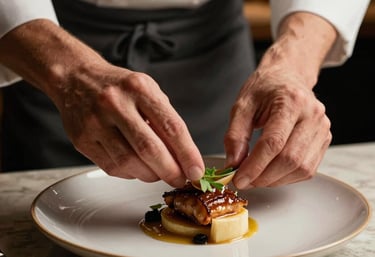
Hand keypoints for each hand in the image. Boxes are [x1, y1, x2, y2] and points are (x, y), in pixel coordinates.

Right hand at [0, 20, 204, 186]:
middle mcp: (115, 104)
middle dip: (171, 171)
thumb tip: (183, 157)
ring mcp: (95, 123)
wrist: (76, 78)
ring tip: (159, 173)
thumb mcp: (147, 90)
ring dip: (150, 175)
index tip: (197, 171)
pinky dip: (131, 173)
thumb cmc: (119, 87)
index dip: (188, 154)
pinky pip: (112, 167)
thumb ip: (165, 119)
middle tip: (181, 180)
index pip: (171, 127)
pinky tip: (137, 168)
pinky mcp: (82, 140)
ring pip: (129, 163)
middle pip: (150, 149)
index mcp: (139, 88)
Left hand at [225, 66, 330, 188]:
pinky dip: (286, 177)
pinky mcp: (324, 140)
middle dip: (264, 177)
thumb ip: (235, 135)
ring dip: (275, 180)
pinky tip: (271, 173)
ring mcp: (322, 129)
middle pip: (290, 159)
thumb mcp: (242, 105)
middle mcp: (312, 116)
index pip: (273, 143)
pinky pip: (307, 169)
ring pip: (301, 168)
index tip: (239, 179)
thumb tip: (233, 163)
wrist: (287, 77)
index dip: (255, 166)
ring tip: (255, 177)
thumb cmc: (265, 88)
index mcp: (291, 101)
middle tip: (244, 181)